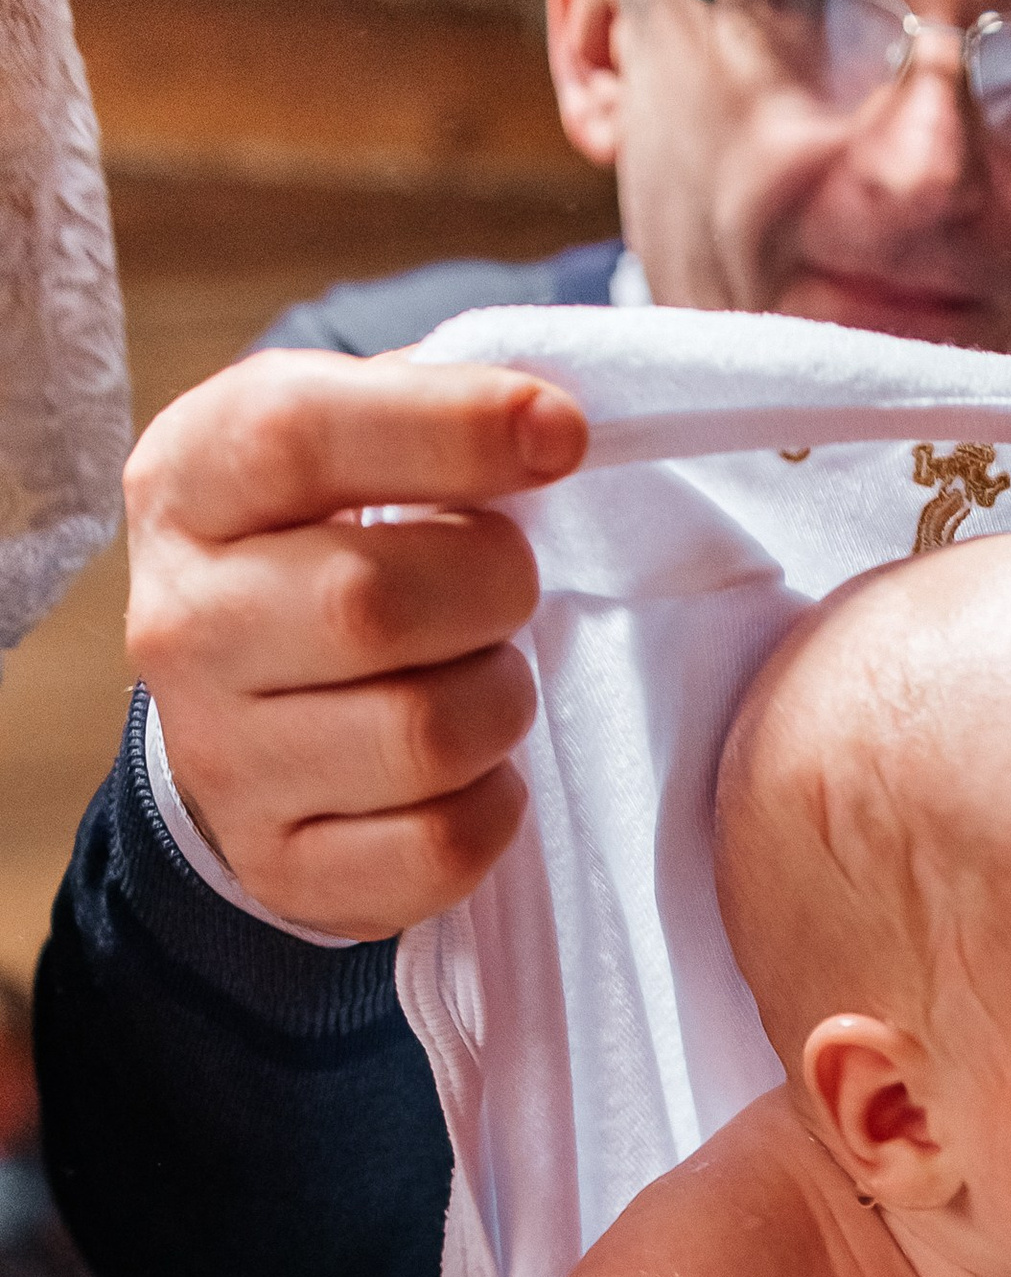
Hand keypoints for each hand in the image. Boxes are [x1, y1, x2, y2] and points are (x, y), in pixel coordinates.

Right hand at [122, 351, 587, 936]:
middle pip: (369, 604)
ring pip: (421, 736)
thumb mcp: (341, 446)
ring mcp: (222, 758)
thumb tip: (551, 425)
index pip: (297, 438)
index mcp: (189, 485)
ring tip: (482, 676)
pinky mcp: (283, 866)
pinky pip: (440, 848)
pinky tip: (474, 770)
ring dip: (500, 701)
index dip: (450, 428)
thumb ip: (427, 409)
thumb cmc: (323, 554)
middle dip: (491, 588)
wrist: (245, 716)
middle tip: (504, 588)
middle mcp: (182, 624)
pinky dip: (494, 807)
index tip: (562, 434)